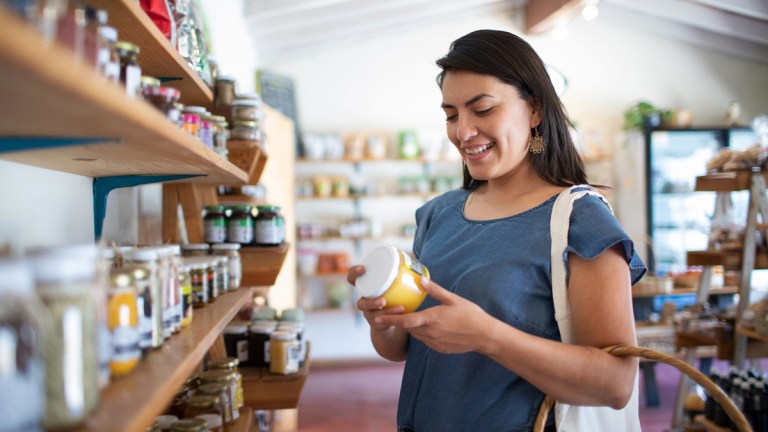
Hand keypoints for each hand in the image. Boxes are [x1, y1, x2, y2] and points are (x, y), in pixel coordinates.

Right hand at [348, 265, 404, 333]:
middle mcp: (364, 300)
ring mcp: (368, 313)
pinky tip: (401, 315)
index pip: (352, 278)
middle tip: (383, 300)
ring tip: (399, 308)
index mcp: (366, 287)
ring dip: (385, 312)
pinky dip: (391, 318)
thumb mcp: (391, 284)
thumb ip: (398, 272)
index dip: (354, 273)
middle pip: (361, 303)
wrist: (390, 320)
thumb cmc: (391, 296)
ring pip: (372, 315)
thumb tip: (412, 258)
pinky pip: (381, 322)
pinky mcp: (376, 323)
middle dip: (371, 302)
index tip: (363, 268)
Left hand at [374, 277, 493, 353]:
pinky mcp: (440, 349)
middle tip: (387, 314)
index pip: (405, 320)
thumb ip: (435, 290)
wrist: (485, 336)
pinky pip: (426, 341)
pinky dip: (422, 334)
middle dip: (398, 322)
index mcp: (432, 319)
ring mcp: (435, 343)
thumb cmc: (471, 315)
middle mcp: (430, 333)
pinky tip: (427, 327)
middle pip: (407, 328)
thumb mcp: (453, 299)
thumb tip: (421, 279)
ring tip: (406, 318)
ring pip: (416, 335)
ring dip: (410, 328)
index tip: (377, 317)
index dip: (390, 319)